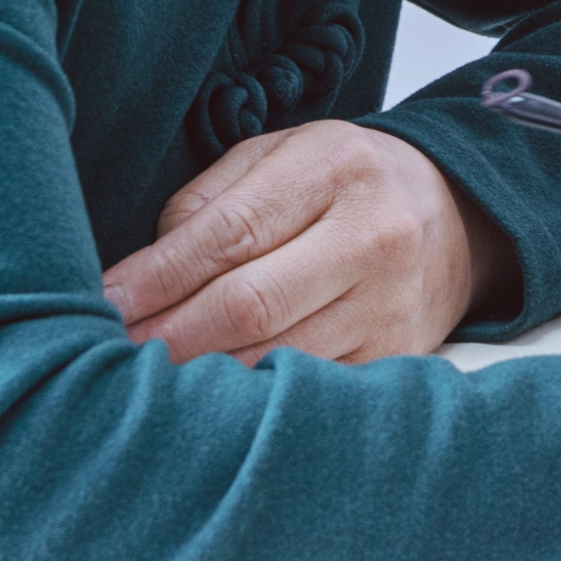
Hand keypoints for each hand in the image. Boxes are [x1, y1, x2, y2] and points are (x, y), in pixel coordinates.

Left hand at [103, 119, 506, 363]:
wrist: (459, 218)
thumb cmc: (343, 183)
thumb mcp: (281, 156)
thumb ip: (209, 199)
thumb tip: (143, 271)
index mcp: (336, 169)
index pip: (230, 231)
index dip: (157, 275)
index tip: (101, 303)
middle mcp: (374, 236)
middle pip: (249, 304)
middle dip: (166, 336)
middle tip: (104, 358)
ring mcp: (391, 305)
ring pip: (275, 357)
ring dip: (199, 377)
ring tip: (141, 385)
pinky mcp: (397, 357)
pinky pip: (309, 389)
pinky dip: (250, 400)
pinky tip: (207, 404)